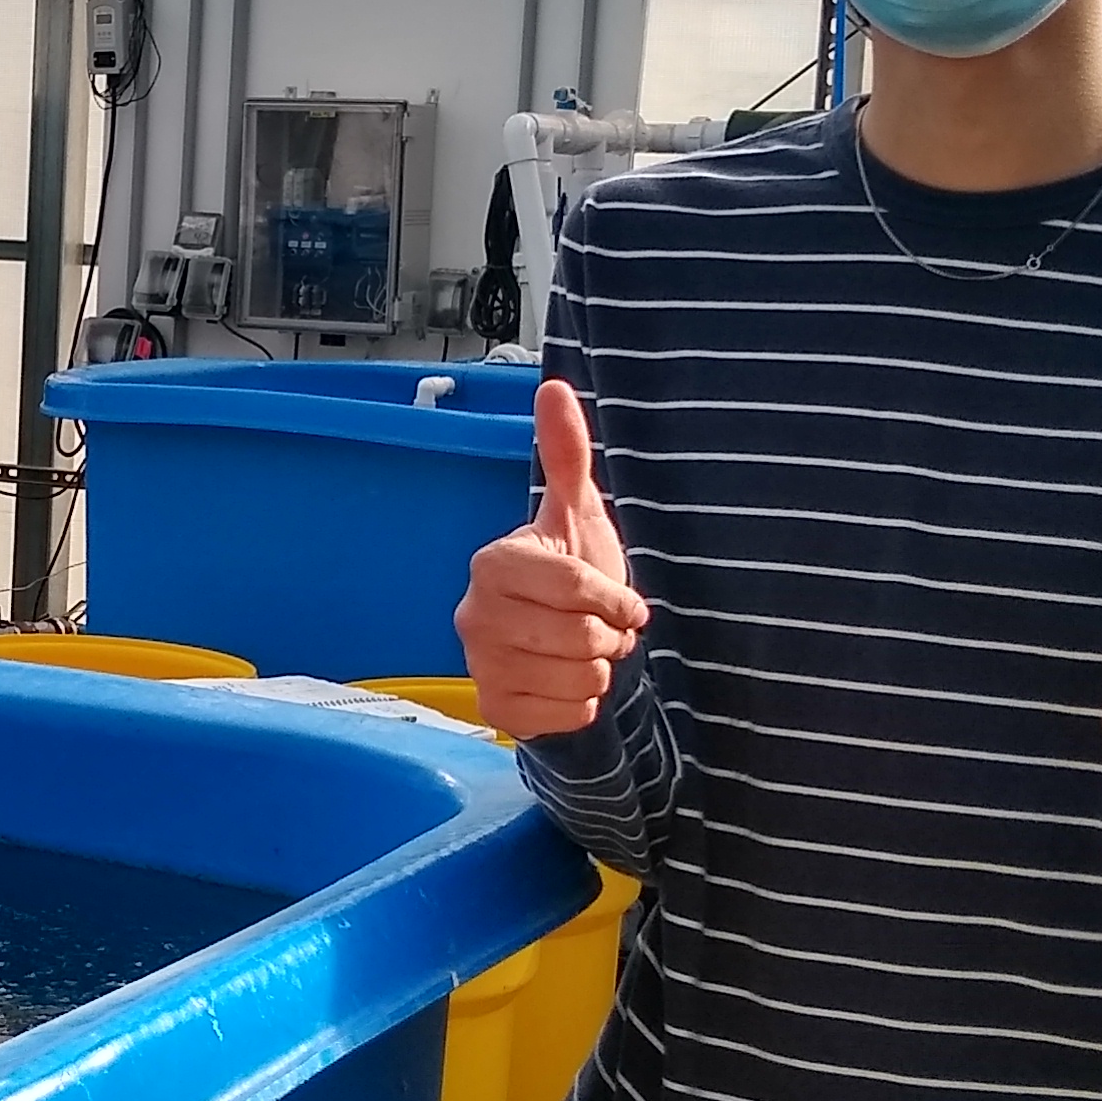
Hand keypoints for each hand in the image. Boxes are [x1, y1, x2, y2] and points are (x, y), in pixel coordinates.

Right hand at [457, 380, 650, 740]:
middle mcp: (474, 614)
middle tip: (605, 628)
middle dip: (611, 636)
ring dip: (602, 668)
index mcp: (493, 563)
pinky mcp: (495, 709)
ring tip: (588, 652)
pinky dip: (586, 704)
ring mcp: (479, 665)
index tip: (627, 602)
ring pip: (581, 677)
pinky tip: (570, 682)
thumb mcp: (577, 515)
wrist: (560, 646)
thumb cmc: (571, 577)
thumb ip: (567, 455)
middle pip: (581, 635)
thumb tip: (554, 386)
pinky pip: (569, 714)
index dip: (616, 598)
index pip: (575, 588)